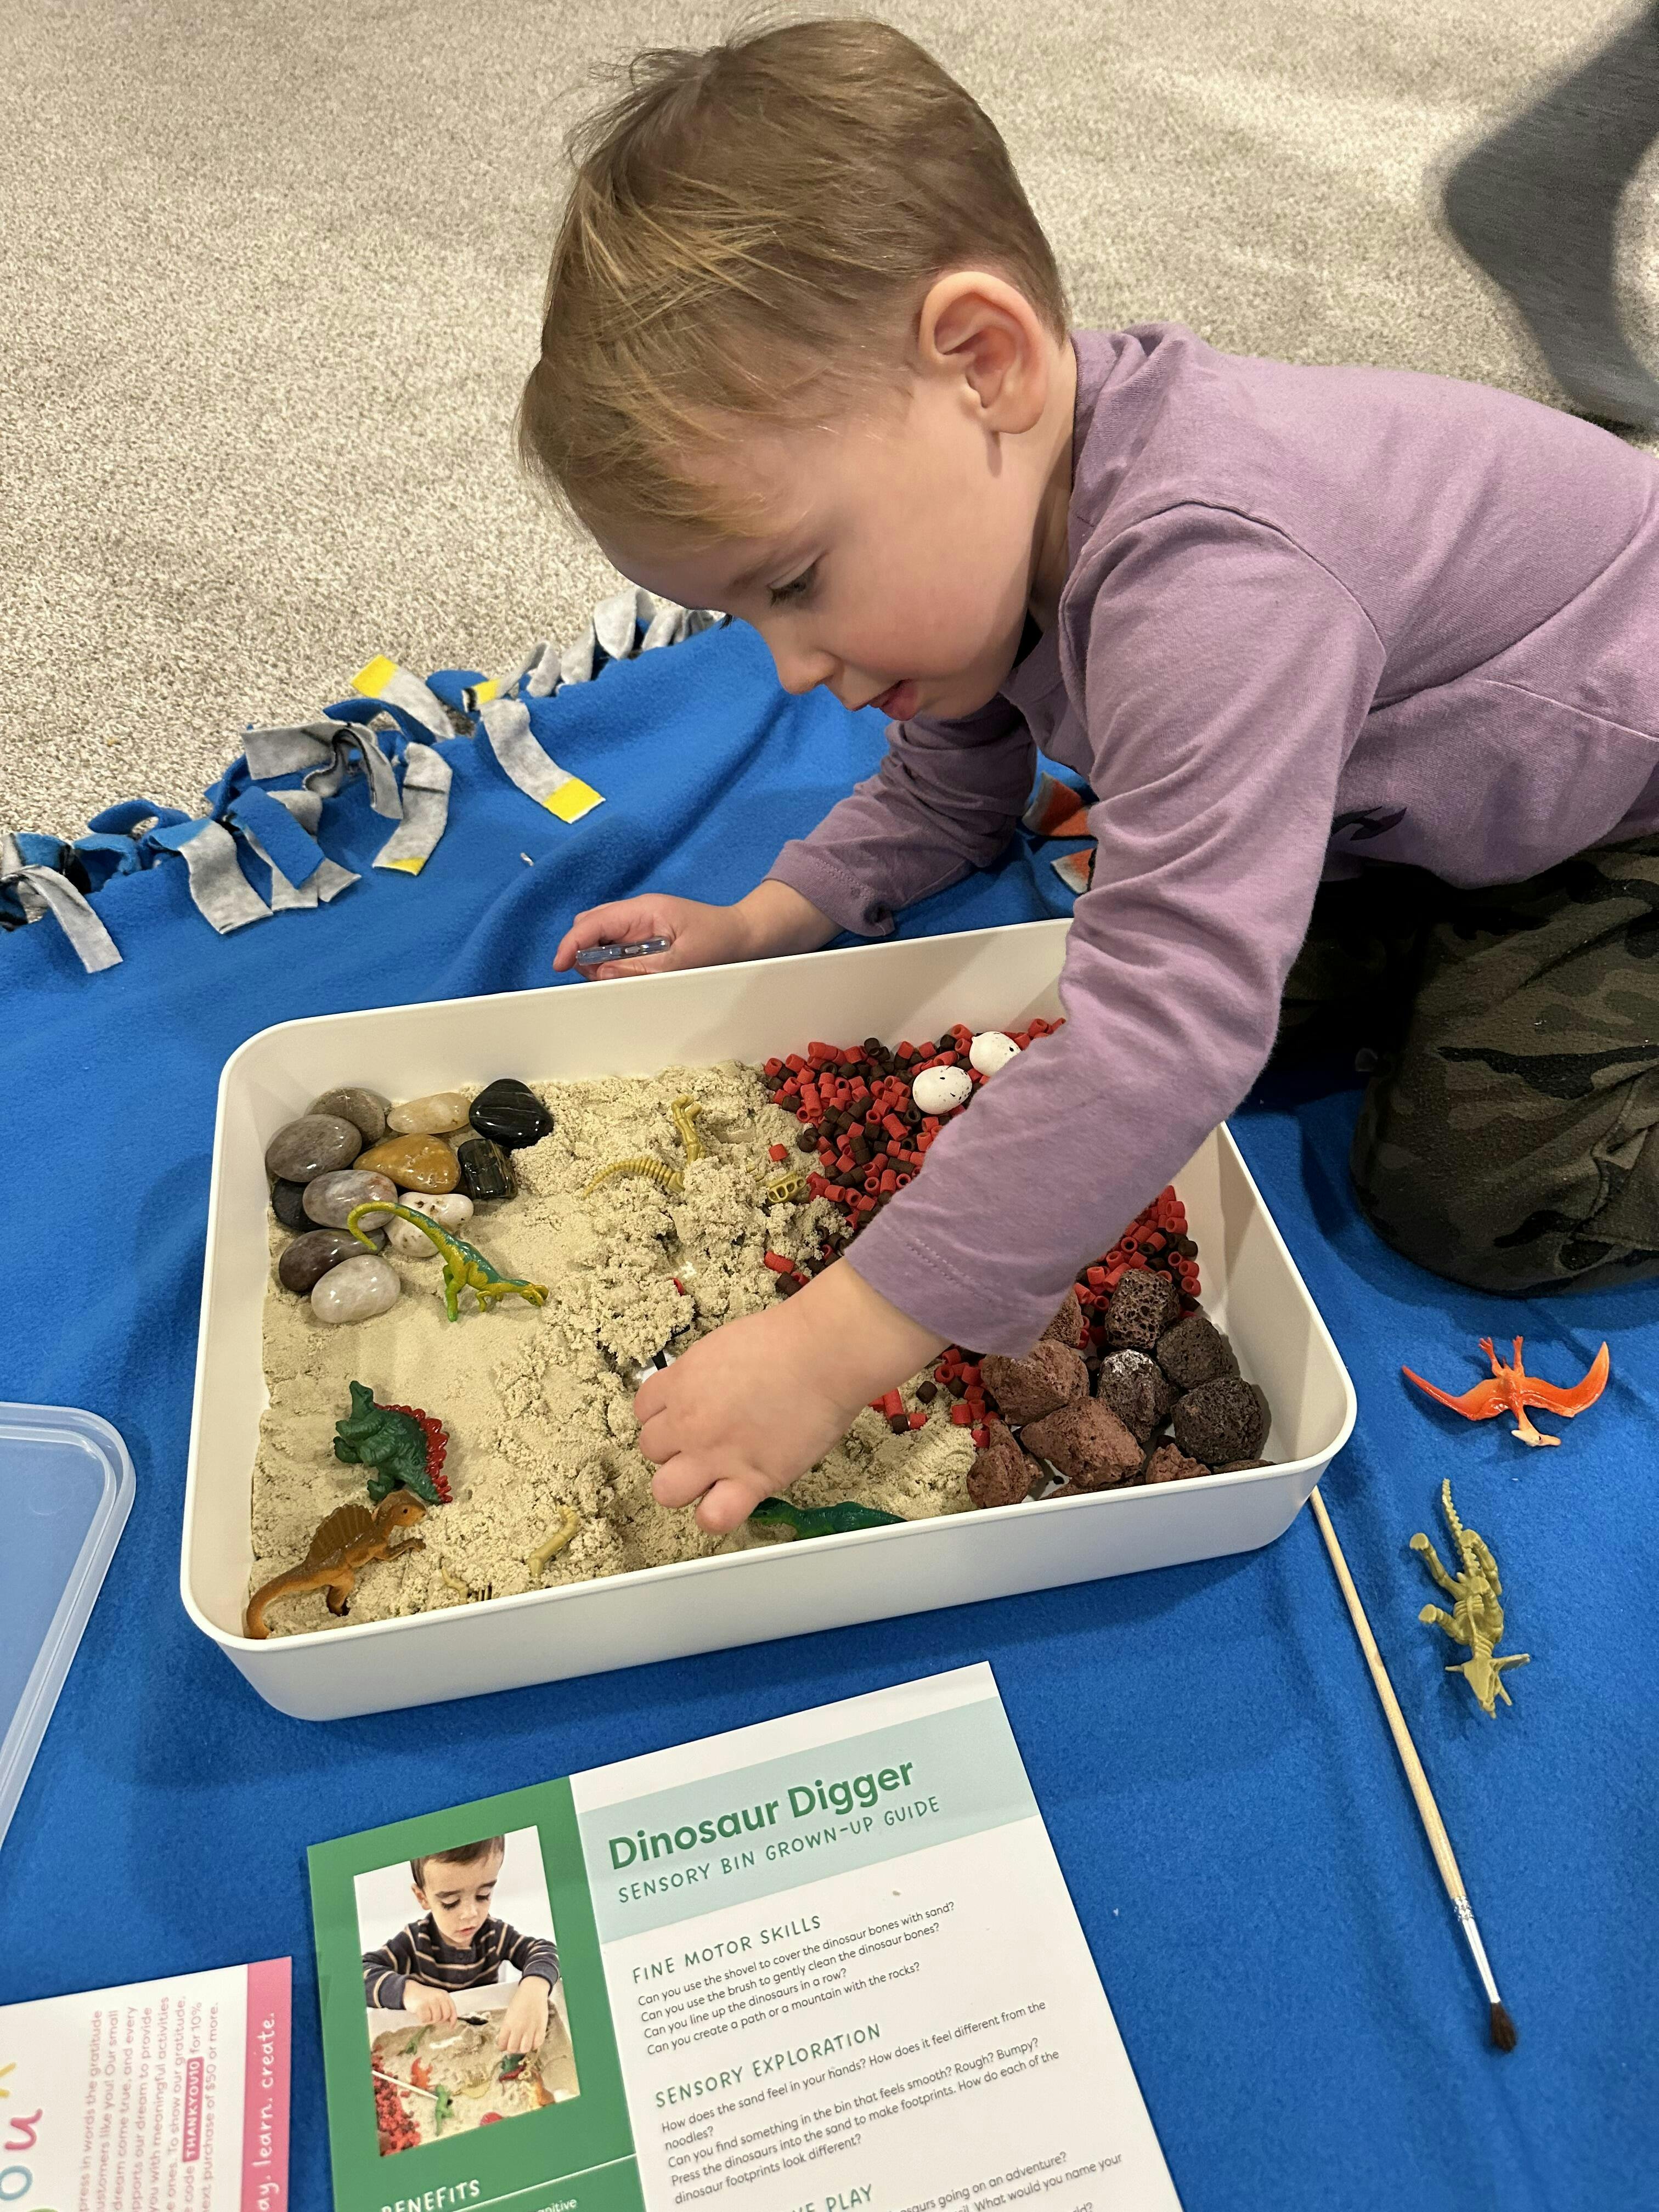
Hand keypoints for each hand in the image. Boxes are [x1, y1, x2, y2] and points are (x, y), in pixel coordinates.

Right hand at [403, 1982, 456, 2025]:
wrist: (409, 1990)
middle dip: (439, 2021)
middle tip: (432, 2019)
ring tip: (426, 2016)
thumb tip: (449, 2022)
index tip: (451, 2027)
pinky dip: (423, 2020)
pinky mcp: (421, 2005)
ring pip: (436, 2018)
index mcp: (444, 1995)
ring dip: (430, 2021)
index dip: (453, 2020)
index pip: (452, 2010)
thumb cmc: (424, 1998)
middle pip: (445, 2016)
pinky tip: (420, 2015)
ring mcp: (430, 2000)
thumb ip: (443, 2008)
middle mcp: (439, 1996)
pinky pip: (426, 2019)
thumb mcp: (437, 1999)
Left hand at [497, 1978, 550, 2053]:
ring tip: (524, 2043)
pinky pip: (537, 2044)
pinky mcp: (541, 2027)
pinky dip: (534, 2044)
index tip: (505, 2045)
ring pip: (525, 2049)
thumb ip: (507, 2028)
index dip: (503, 2046)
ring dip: (523, 2048)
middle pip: (512, 2049)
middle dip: (513, 2049)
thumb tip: (506, 2041)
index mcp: (507, 2024)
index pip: (502, 2044)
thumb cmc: (519, 2000)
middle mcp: (518, 2028)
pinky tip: (533, 2040)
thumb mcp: (509, 2014)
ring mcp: (530, 2028)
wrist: (533, 1990)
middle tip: (515, 2044)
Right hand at [553, 881, 833, 978]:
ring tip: (625, 978)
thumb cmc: (720, 940)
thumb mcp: (684, 958)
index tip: (559, 965)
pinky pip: (616, 951)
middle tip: (603, 979)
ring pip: (599, 940)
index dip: (572, 943)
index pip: (593, 922)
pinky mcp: (644, 940)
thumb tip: (601, 974)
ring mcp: (638, 926)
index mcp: (643, 910)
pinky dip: (614, 965)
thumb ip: (641, 968)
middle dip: (584, 954)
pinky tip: (631, 976)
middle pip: (589, 928)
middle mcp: (635, 915)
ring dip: (600, 962)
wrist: (746, 935)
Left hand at [635, 1261, 943, 1533]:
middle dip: (675, 1446)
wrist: (823, 1354)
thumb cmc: (784, 1340)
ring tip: (713, 1474)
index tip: (686, 1414)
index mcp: (680, 1384)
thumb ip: (699, 1375)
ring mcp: (716, 1456)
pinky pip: (713, 1517)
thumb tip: (701, 1392)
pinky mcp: (750, 1480)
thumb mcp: (721, 1345)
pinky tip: (733, 1497)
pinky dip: (718, 1514)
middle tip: (706, 1439)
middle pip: (651, 1450)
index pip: (643, 1411)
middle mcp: (688, 1423)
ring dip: (685, 1484)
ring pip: (666, 1491)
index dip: (665, 1414)